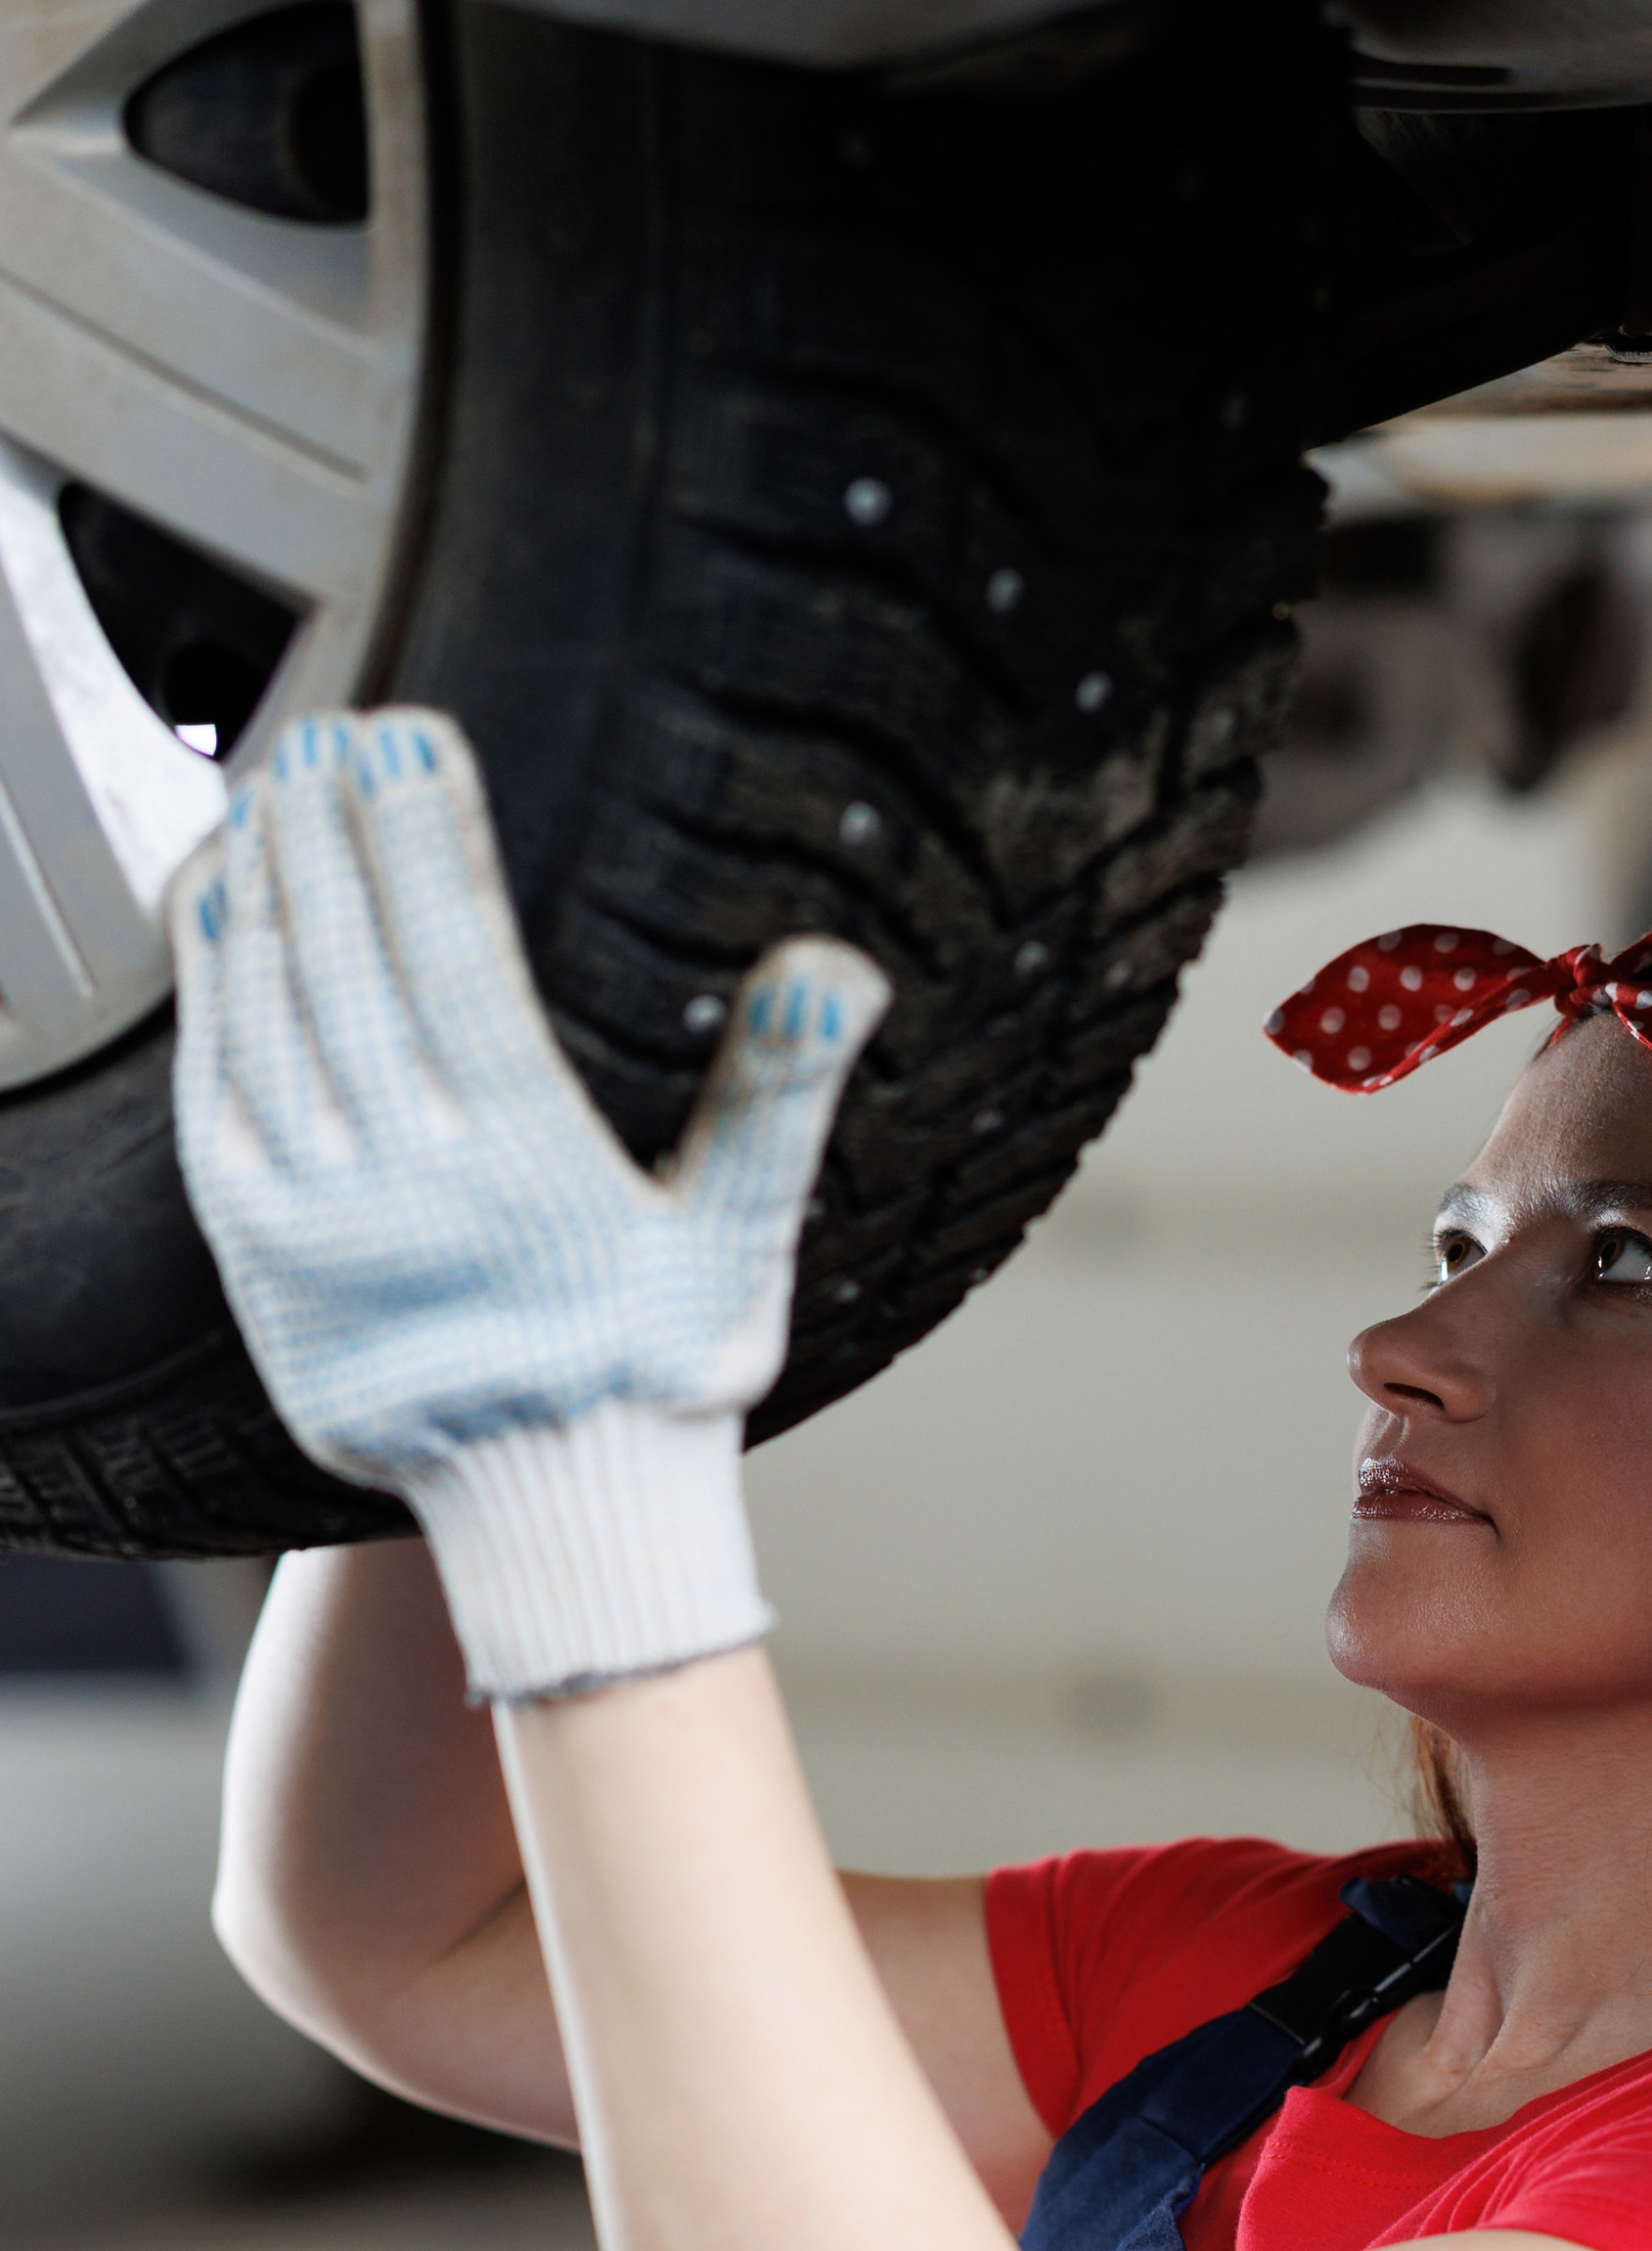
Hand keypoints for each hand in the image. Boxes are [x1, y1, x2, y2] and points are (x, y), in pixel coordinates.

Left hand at [170, 708, 886, 1697]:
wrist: (558, 1516)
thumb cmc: (659, 1371)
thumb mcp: (742, 1242)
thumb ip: (779, 1097)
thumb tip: (836, 974)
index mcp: (523, 1171)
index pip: (452, 955)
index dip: (422, 834)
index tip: (410, 735)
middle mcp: (404, 1189)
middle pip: (346, 960)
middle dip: (332, 829)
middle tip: (332, 730)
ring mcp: (314, 1222)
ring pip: (267, 1012)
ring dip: (264, 884)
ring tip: (277, 789)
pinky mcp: (258, 1253)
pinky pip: (216, 1088)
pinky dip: (212, 983)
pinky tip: (222, 902)